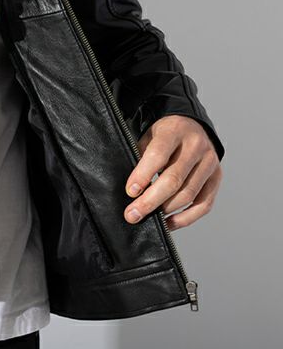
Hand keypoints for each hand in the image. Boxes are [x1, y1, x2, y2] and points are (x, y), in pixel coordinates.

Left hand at [124, 114, 222, 229]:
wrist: (191, 125)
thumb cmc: (164, 134)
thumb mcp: (149, 136)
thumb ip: (141, 158)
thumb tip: (131, 190)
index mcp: (174, 131)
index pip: (158, 155)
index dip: (143, 175)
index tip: (130, 192)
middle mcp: (196, 146)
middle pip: (174, 179)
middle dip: (150, 200)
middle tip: (133, 214)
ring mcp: (209, 162)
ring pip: (188, 194)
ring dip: (165, 210)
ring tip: (147, 217)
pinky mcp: (217, 177)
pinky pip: (203, 204)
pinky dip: (185, 218)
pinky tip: (168, 223)